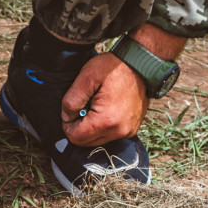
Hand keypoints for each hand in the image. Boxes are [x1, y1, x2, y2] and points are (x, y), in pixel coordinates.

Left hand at [61, 23, 185, 146]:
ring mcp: (128, 132)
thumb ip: (71, 100)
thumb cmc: (113, 68)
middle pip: (86, 142)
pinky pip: (109, 135)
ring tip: (95, 106)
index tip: (72, 109)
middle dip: (79, 127)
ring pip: (97, 140)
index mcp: (106, 121)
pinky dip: (102, 126)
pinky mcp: (132, 129)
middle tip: (84, 106)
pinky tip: (104, 109)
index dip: (67, 124)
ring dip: (90, 127)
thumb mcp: (86, 77)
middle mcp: (119, 131)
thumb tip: (66, 117)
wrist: (140, 64)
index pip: (75, 137)